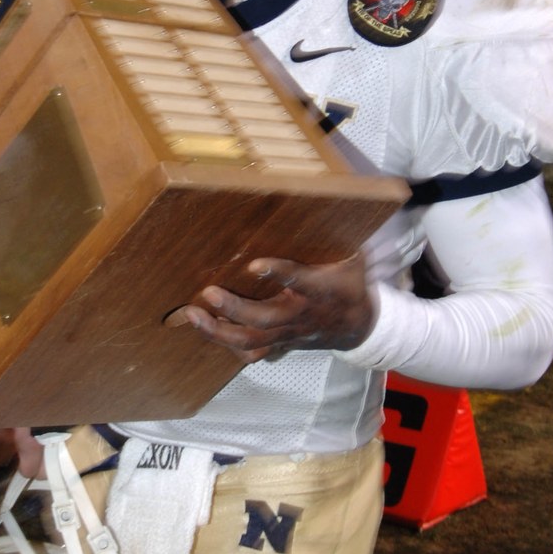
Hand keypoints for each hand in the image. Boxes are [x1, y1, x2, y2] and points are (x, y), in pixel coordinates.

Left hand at [165, 252, 377, 364]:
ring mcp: (287, 333)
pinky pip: (251, 352)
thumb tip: (336, 201)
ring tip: (193, 315)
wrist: (359, 328)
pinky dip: (228, 345)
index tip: (254, 264)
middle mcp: (300, 315)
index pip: (298, 280)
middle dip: (233, 308)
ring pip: (251, 340)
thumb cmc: (351, 285)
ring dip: (218, 331)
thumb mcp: (354, 258)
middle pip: (263, 318)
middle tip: (208, 293)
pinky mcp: (280, 344)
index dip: (277, 273)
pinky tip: (209, 331)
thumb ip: (339, 236)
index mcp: (319, 289)